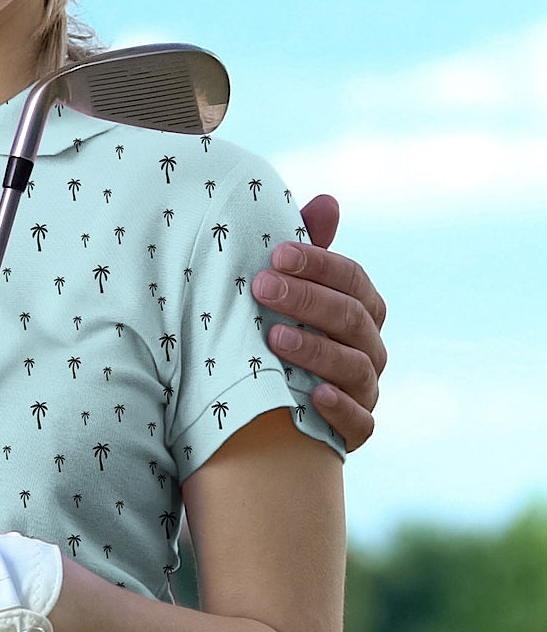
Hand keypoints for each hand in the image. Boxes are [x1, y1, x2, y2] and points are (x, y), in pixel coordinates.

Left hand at [253, 195, 386, 451]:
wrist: (267, 402)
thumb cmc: (280, 329)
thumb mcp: (288, 289)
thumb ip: (307, 249)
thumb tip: (327, 200)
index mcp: (360, 309)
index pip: (353, 280)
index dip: (319, 264)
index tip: (275, 253)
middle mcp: (369, 347)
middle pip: (352, 319)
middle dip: (307, 300)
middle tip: (262, 287)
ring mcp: (365, 389)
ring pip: (355, 368)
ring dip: (316, 350)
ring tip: (275, 338)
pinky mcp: (355, 430)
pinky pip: (359, 423)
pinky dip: (340, 409)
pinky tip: (313, 395)